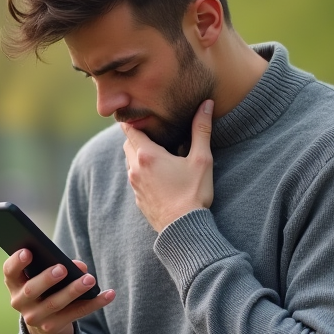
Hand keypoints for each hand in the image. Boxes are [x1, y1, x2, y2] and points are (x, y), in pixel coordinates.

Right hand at [3, 249, 114, 333]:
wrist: (42, 323)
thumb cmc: (44, 288)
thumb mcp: (42, 277)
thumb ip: (56, 266)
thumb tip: (80, 266)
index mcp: (15, 284)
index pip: (10, 272)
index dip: (17, 262)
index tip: (28, 251)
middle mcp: (20, 302)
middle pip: (31, 290)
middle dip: (47, 279)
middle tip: (62, 268)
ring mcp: (35, 318)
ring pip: (55, 304)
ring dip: (73, 291)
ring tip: (90, 279)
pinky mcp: (53, 327)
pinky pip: (76, 314)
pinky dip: (95, 303)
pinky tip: (109, 294)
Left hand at [121, 99, 214, 231]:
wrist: (183, 229)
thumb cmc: (193, 193)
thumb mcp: (201, 159)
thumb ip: (201, 130)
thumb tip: (206, 104)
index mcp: (147, 155)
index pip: (130, 129)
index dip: (135, 121)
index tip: (144, 117)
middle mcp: (135, 169)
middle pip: (128, 145)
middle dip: (137, 137)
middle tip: (154, 133)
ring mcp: (135, 185)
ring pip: (129, 162)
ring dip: (138, 155)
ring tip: (158, 153)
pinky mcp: (138, 199)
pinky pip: (134, 179)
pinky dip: (141, 172)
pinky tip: (158, 175)